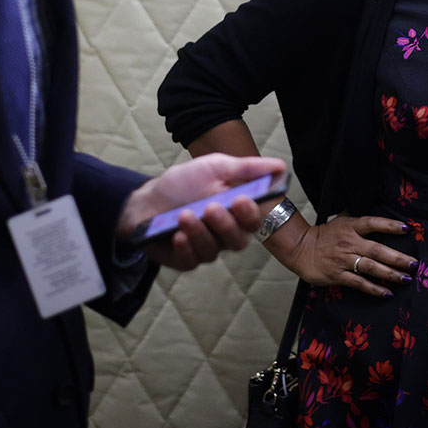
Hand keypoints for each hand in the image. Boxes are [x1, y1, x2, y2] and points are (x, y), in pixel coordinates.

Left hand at [117, 153, 284, 270]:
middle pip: (237, 241)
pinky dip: (186, 248)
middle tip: (210, 208)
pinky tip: (177, 236)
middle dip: (225, 225)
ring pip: (213, 250)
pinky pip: (191, 261)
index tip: (241, 200)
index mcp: (236, 211)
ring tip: (184, 215)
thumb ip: (247, 168)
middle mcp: (224, 233)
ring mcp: (205, 247)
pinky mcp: (185, 259)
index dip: (250, 213)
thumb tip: (281, 166)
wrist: (147, 199)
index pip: (253, 220)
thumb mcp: (215, 167)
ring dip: (200, 233)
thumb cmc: (184, 183)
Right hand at [282, 213, 417, 297]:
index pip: (373, 223)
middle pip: (377, 250)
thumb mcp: (341, 219)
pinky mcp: (338, 275)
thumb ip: (358, 216)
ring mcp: (343, 260)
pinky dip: (373, 288)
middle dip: (397, 258)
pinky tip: (387, 292)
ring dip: (390, 274)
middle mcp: (349, 243)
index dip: (389, 225)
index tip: (407, 229)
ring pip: (371, 267)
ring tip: (405, 278)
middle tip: (413, 264)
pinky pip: (359, 283)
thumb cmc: (325, 234)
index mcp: (351, 227)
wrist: (301, 249)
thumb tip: (374, 201)